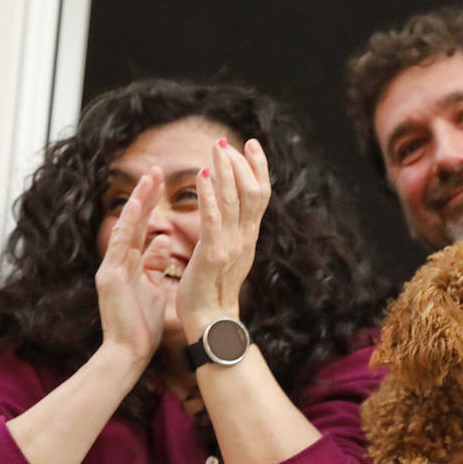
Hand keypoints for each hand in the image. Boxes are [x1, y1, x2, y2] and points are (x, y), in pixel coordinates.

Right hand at [94, 167, 172, 365]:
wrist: (128, 354)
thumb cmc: (143, 328)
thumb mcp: (154, 289)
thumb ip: (156, 265)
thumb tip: (164, 240)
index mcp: (129, 266)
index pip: (141, 229)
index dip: (151, 207)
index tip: (162, 184)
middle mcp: (117, 263)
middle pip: (133, 223)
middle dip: (145, 196)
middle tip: (156, 170)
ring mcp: (111, 269)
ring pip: (126, 228)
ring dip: (138, 202)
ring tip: (150, 178)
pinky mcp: (109, 277)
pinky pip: (121, 245)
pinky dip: (129, 224)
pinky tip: (138, 205)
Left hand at [177, 137, 270, 338]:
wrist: (210, 322)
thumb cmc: (211, 290)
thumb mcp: (228, 255)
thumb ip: (232, 232)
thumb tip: (233, 209)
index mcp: (249, 237)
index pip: (261, 195)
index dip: (258, 168)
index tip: (251, 144)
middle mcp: (246, 238)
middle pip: (253, 192)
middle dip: (241, 163)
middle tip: (225, 142)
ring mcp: (232, 246)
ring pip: (234, 200)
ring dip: (225, 171)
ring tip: (217, 147)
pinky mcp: (213, 254)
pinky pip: (212, 219)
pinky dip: (208, 194)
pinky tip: (201, 175)